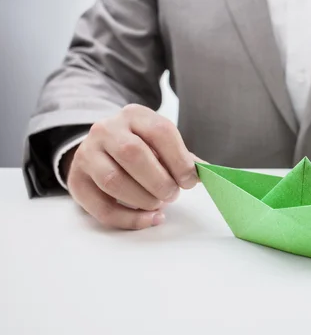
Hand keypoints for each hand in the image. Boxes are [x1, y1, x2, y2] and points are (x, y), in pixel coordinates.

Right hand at [64, 104, 200, 229]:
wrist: (101, 148)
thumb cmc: (142, 147)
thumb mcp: (161, 144)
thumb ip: (184, 158)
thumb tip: (209, 174)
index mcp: (134, 115)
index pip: (160, 131)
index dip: (179, 159)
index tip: (190, 180)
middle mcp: (106, 129)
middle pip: (133, 154)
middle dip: (159, 180)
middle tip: (173, 194)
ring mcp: (87, 154)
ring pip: (113, 180)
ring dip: (143, 199)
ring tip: (159, 204)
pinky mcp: (76, 181)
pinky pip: (101, 208)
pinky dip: (129, 219)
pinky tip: (149, 219)